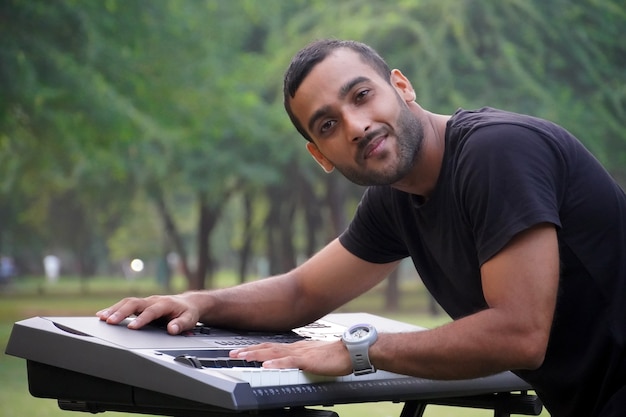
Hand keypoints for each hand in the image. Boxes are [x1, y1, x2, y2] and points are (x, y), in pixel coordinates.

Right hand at [96, 294, 200, 334]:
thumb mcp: (190, 319)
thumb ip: (181, 324)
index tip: (132, 327)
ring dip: (114, 309)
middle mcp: (153, 300)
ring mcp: (146, 302)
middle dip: (121, 312)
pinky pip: (125, 305)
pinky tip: (102, 316)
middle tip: (109, 321)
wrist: (187, 303)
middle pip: (135, 303)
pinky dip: (114, 309)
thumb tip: (172, 329)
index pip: (152, 311)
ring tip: (101, 318)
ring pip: (128, 302)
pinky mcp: (141, 305)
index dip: (142, 319)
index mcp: (165, 304)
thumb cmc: (187, 312)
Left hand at [230, 339, 352, 375]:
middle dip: (248, 351)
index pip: (270, 348)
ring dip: (256, 354)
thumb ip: (301, 360)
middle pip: (267, 348)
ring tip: (242, 356)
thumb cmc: (336, 356)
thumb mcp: (313, 358)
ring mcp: (300, 353)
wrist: (351, 351)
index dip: (254, 349)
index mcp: (295, 348)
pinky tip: (266, 365)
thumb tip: (290, 364)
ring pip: (274, 353)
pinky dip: (276, 363)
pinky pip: (289, 362)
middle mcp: (295, 348)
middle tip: (232, 353)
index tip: (240, 351)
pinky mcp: (308, 360)